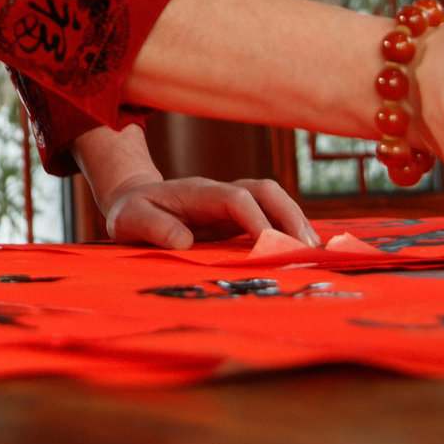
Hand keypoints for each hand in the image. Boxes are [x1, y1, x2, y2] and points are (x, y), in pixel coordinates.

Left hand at [102, 175, 319, 249]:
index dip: (255, 219)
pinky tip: (301, 252)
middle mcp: (220, 193)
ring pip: (272, 200)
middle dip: (289, 215)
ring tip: (313, 253)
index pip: (235, 198)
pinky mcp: (236, 217)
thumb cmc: (132, 213)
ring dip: (295, 221)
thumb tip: (183, 242)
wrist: (134, 201)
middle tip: (307, 249)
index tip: (269, 246)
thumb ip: (153, 229)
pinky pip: (269, 216)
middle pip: (264, 190)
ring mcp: (231, 203)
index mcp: (197, 193)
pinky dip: (288, 229)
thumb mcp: (130, 221)